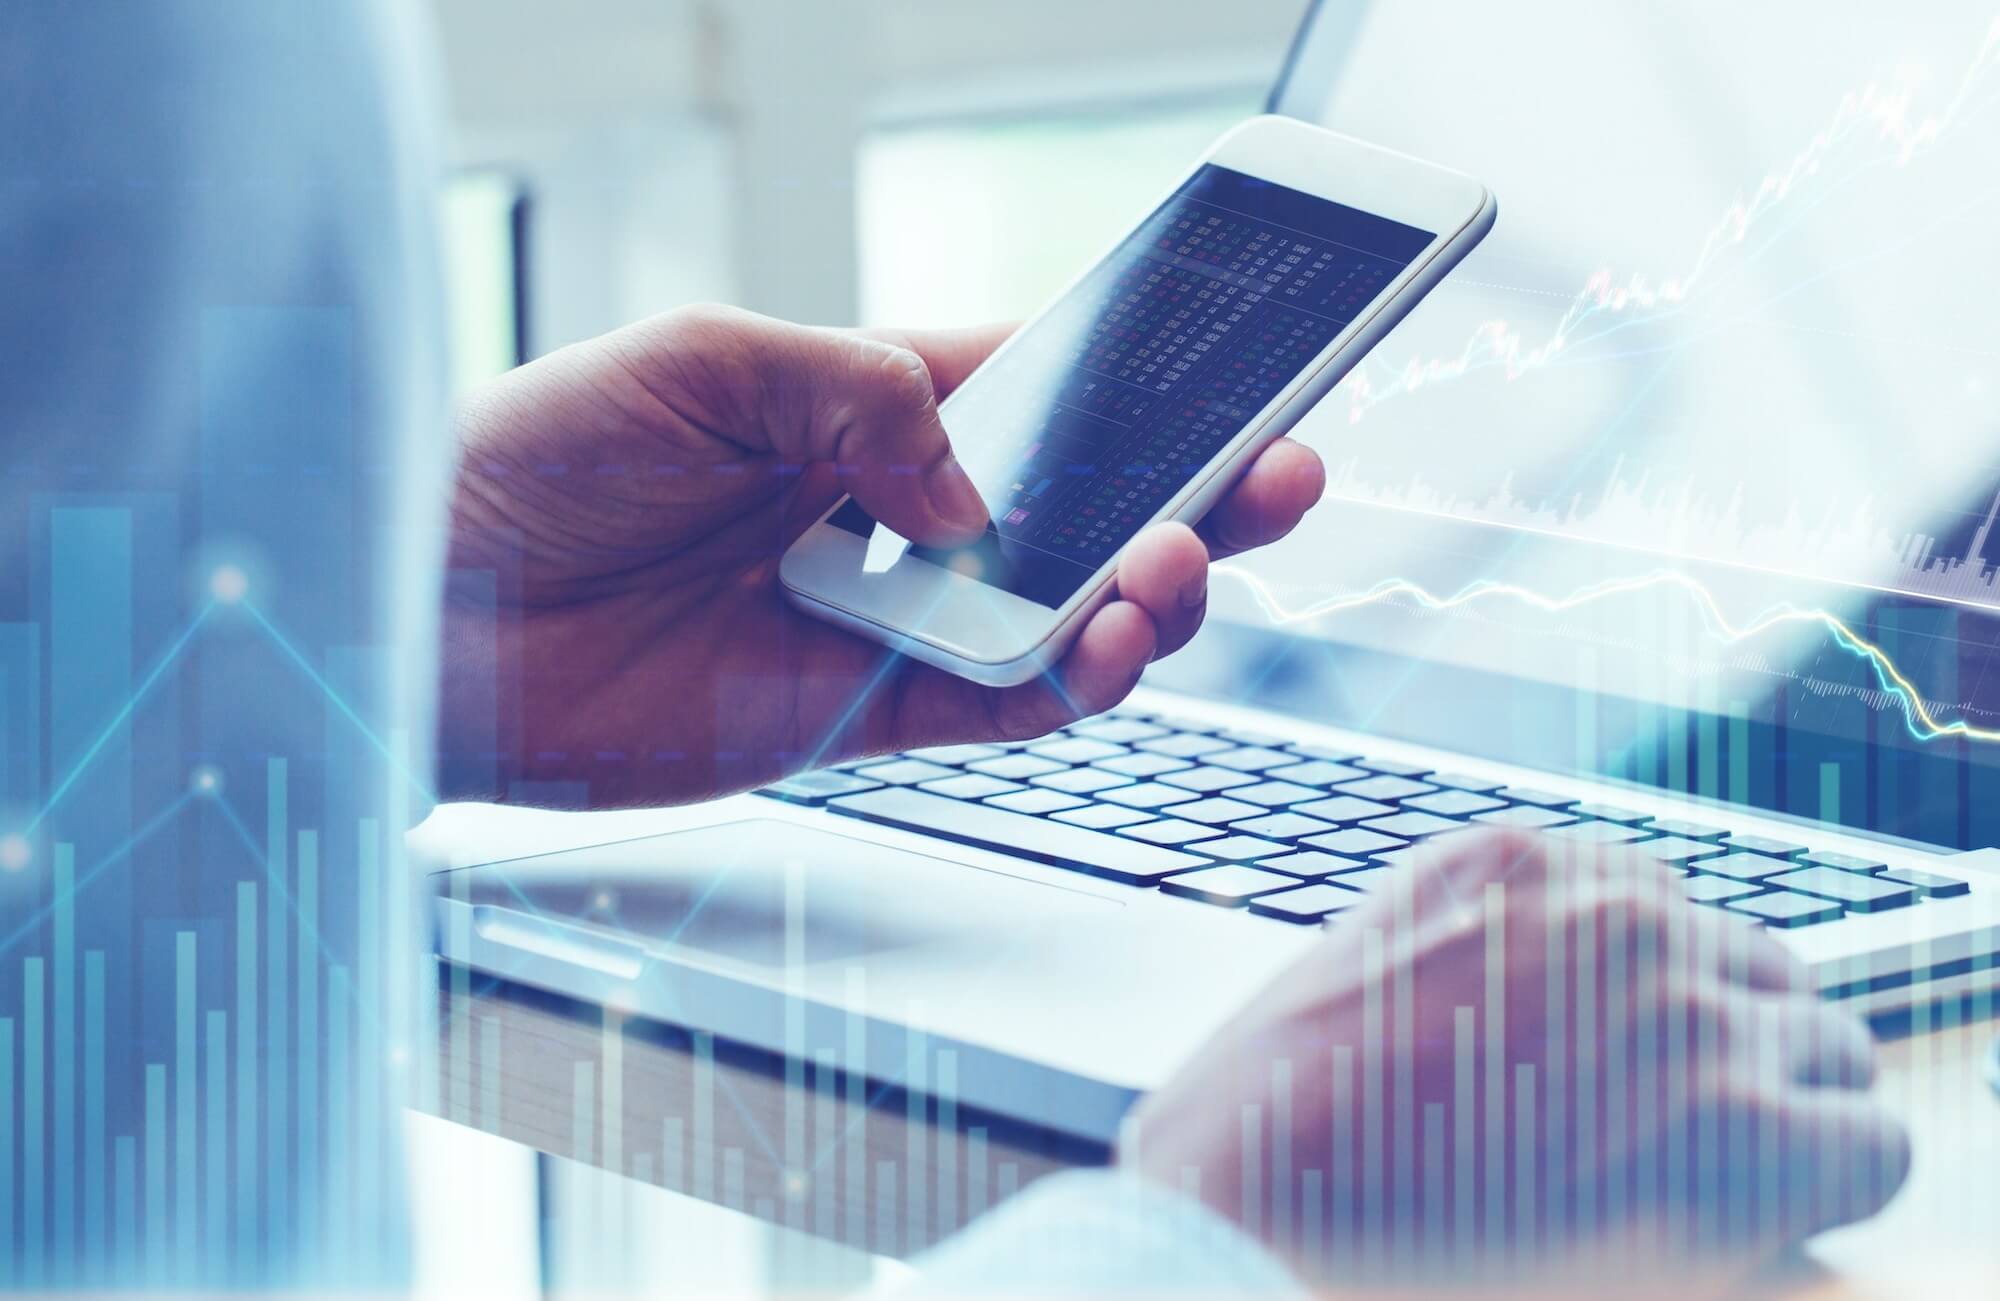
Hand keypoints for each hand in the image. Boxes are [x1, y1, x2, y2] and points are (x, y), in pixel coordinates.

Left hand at [437, 304, 1323, 804]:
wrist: (425, 615)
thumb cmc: (535, 454)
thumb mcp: (702, 362)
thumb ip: (861, 397)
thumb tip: (976, 498)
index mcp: (867, 407)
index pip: (1043, 387)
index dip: (1148, 383)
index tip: (1243, 369)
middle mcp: (895, 515)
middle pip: (1086, 506)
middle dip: (1195, 493)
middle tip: (1280, 475)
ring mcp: (887, 620)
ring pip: (1064, 616)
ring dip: (1146, 595)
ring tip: (1173, 566)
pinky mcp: (860, 718)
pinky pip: (1000, 709)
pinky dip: (1069, 683)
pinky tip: (1104, 642)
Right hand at [1119, 829, 1908, 1296]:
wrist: (1243, 1200)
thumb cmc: (1277, 1120)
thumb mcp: (1376, 971)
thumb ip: (1486, 950)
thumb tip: (1583, 1013)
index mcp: (1518, 860)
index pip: (1672, 910)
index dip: (1665, 1003)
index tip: (1631, 1067)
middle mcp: (1616, 911)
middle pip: (1763, 972)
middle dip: (1733, 1051)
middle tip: (1663, 1137)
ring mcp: (1682, 1009)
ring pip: (1831, 1050)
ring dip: (1785, 1113)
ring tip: (1698, 1183)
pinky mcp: (1736, 1123)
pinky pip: (1870, 1144)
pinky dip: (1834, 1186)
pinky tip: (1753, 1221)